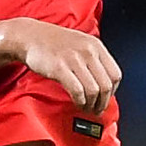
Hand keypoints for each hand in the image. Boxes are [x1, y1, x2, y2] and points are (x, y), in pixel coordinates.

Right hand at [0, 18, 121, 114]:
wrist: (30, 36)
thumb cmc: (54, 43)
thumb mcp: (81, 43)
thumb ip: (94, 59)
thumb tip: (105, 85)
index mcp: (96, 45)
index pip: (115, 74)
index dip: (113, 91)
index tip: (106, 98)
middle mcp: (87, 51)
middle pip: (106, 85)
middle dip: (103, 103)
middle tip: (97, 110)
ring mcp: (74, 59)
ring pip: (93, 90)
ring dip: (91, 105)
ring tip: (86, 108)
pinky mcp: (59, 68)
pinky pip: (77, 91)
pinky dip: (80, 101)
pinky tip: (77, 103)